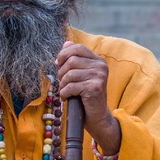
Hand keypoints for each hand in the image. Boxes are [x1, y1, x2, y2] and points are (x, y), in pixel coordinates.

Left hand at [56, 41, 120, 155]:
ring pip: (69, 74)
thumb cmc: (86, 96)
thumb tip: (66, 43)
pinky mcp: (94, 88)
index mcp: (98, 61)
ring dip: (62, 84)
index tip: (58, 64)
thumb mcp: (81, 75)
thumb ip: (75, 59)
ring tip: (65, 91)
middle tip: (62, 82)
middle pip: (71, 60)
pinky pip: (71, 86)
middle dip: (61, 72)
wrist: (96, 116)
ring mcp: (99, 77)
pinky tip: (67, 98)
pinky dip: (64, 93)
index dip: (64, 54)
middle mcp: (101, 67)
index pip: (77, 48)